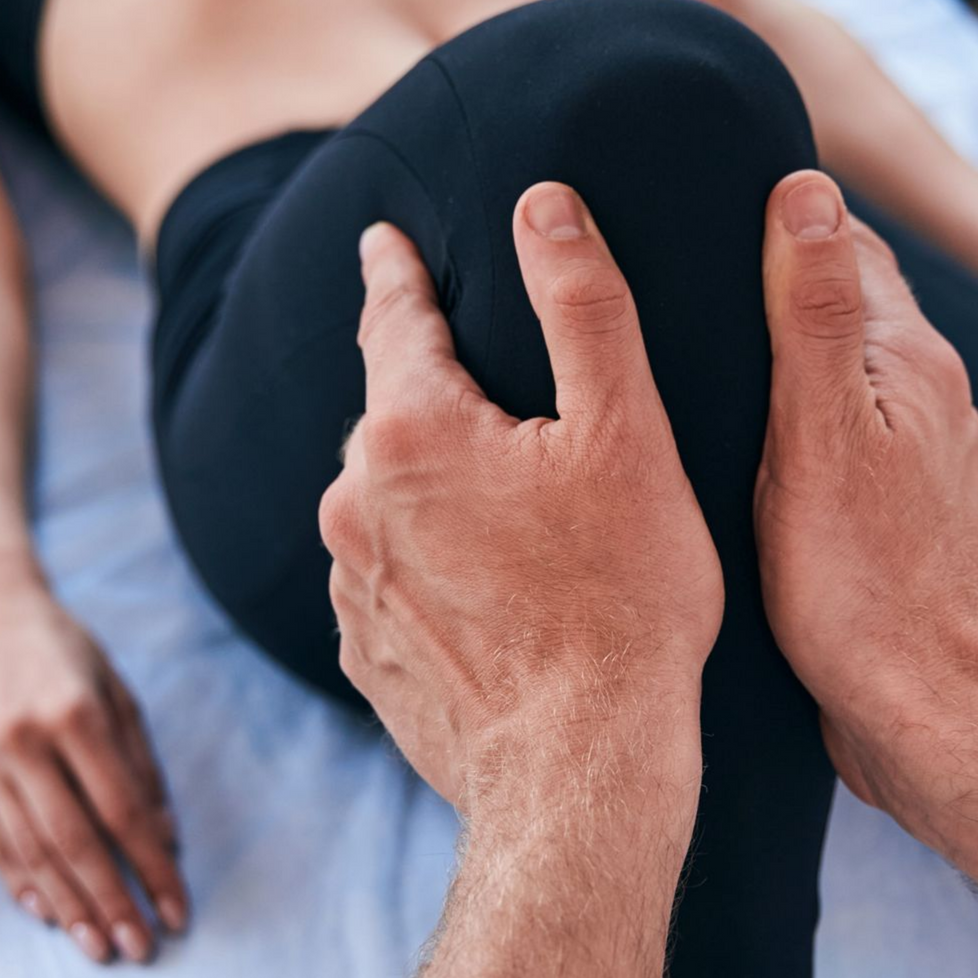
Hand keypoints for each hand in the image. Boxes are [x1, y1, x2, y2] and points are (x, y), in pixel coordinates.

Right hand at [0, 554, 185, 960]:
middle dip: (112, 902)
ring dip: (69, 905)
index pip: (123, 812)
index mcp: (75, 715)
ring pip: (30, 851)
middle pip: (75, 842)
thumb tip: (166, 838)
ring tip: (98, 947)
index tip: (176, 910)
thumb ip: (141, 765)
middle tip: (140, 949)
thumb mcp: (117, 691)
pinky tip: (47, 913)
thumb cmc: (63, 651)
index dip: (152, 867)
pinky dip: (20, 882)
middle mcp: (25, 741)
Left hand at [319, 185, 721, 815]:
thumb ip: (584, 308)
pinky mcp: (368, 655)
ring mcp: (351, 584)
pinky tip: (486, 591)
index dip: (395, 271)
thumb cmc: (622, 601)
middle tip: (478, 386)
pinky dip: (424, 565)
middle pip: (389, 414)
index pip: (391, 316)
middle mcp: (354, 500)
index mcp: (412, 429)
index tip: (383, 240)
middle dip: (426, 390)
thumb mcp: (626, 436)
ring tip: (499, 507)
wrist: (580, 772)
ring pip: (384, 501)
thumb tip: (544, 205)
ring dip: (426, 487)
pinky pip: (388, 579)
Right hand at [754, 171, 977, 818]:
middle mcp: (923, 401)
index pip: (842, 246)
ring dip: (776, 360)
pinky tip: (733, 452)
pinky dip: (786, 427)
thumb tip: (806, 189)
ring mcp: (911, 464)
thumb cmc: (866, 586)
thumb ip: (813, 315)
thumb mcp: (821, 436)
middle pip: (840, 308)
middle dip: (768, 281)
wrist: (928, 717)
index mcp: (907, 364)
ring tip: (692, 356)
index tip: (698, 194)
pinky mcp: (888, 522)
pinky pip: (833, 443)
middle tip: (674, 269)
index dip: (776, 213)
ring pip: (836, 380)